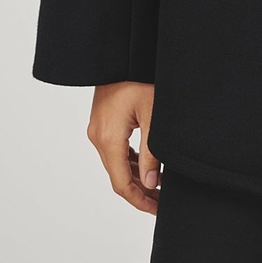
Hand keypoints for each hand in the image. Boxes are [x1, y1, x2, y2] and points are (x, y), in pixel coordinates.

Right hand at [87, 80, 161, 214]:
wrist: (122, 53)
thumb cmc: (138, 78)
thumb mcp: (152, 116)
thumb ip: (152, 152)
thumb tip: (152, 183)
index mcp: (108, 139)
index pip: (121, 183)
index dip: (140, 200)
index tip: (157, 209)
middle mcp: (98, 137)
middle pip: (118, 176)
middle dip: (141, 191)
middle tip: (163, 201)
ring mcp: (98, 130)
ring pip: (116, 163)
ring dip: (136, 177)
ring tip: (159, 187)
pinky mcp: (103, 123)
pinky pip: (115, 150)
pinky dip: (129, 161)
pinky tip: (147, 166)